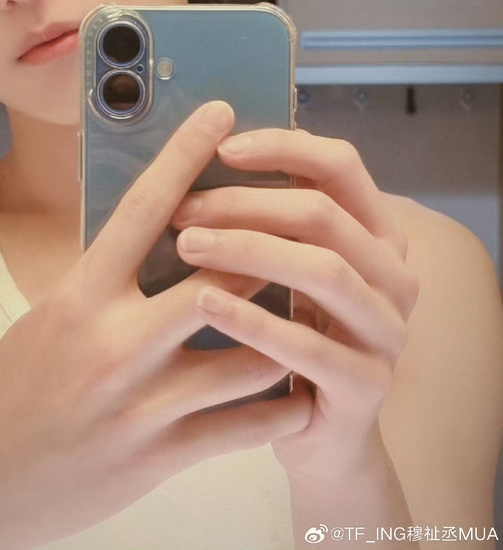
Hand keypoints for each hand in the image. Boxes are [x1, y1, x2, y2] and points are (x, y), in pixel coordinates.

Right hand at [0, 103, 309, 549]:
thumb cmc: (14, 388)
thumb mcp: (49, 316)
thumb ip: (105, 279)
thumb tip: (160, 235)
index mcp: (80, 296)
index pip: (141, 209)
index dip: (184, 155)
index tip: (220, 114)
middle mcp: (113, 343)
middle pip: (216, 278)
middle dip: (263, 250)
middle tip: (297, 230)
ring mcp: (140, 404)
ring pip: (248, 357)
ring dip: (283, 333)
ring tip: (305, 317)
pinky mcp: (159, 459)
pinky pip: (244, 429)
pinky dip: (279, 409)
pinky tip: (297, 394)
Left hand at [172, 127, 419, 482]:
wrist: (318, 432)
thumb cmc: (293, 334)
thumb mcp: (289, 266)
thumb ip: (271, 218)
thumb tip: (205, 152)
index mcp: (377, 232)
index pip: (340, 165)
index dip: (283, 147)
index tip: (222, 148)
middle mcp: (394, 274)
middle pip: (324, 214)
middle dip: (246, 203)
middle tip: (184, 211)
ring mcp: (388, 331)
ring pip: (322, 270)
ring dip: (248, 250)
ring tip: (186, 245)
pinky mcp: (367, 385)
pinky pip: (307, 346)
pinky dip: (253, 320)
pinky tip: (205, 304)